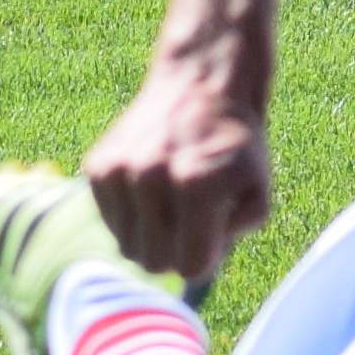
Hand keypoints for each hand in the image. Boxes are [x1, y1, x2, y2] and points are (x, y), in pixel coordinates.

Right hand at [83, 35, 274, 293]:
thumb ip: (231, 238)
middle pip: (153, 263)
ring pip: (126, 247)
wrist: (202, 85)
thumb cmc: (236, 147)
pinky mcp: (97, 165)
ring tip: (171, 202)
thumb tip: (192, 269)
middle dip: (176, 252)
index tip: (212, 237)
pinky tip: (150, 188)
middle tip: (191, 223)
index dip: (204, 258)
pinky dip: (130, 215)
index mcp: (197, 187)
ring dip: (150, 235)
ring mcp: (119, 170)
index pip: (190, 267)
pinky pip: (109, 222)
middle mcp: (151, 178)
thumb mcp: (257, 192)